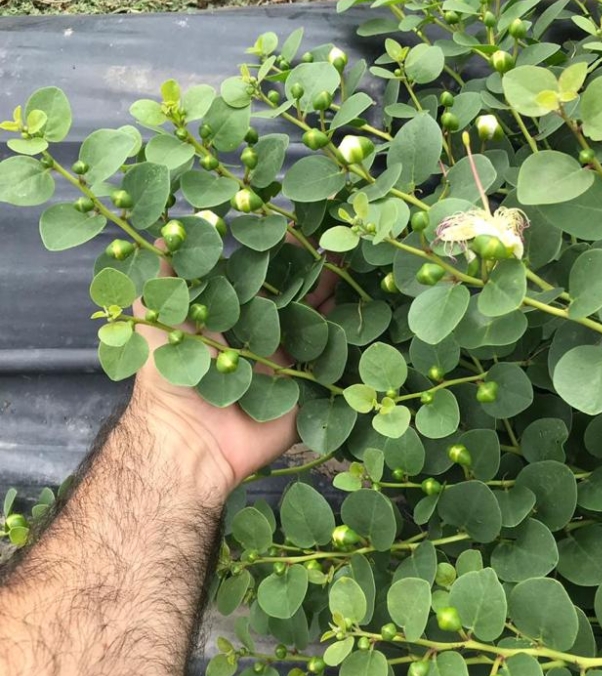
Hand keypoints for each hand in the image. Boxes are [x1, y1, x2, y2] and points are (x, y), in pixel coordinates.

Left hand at [129, 248, 335, 503]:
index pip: (263, 284)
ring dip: (338, 309)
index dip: (282, 261)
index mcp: (232, 325)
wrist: (191, 443)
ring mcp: (287, 371)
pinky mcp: (306, 397)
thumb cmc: (171, 380)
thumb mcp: (157, 322)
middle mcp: (263, 344)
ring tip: (358, 280)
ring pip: (319, 334)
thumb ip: (163, 282)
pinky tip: (370, 323)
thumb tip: (162, 232)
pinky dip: (351, 351)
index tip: (301, 234)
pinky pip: (333, 372)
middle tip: (339, 253)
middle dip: (318, 281)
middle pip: (298, 306)